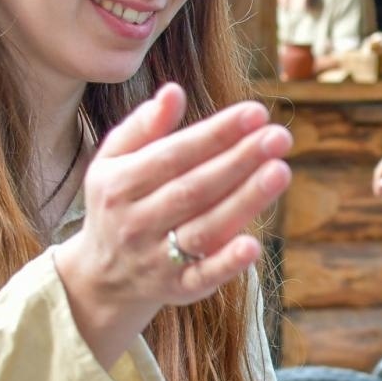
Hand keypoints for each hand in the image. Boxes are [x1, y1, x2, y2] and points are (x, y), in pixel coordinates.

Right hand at [55, 84, 291, 365]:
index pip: (173, 154)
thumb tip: (173, 91)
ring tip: (281, 171)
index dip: (216, 133)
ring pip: (204, 229)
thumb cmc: (119, 203)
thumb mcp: (114, 162)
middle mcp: (135, 223)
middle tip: (280, 136)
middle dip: (239, 161)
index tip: (256, 112)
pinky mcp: (176, 289)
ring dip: (244, 202)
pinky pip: (202, 278)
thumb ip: (143, 127)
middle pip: (193, 189)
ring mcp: (155, 259)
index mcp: (119, 185)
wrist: (101, 276)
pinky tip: (254, 245)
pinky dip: (227, 264)